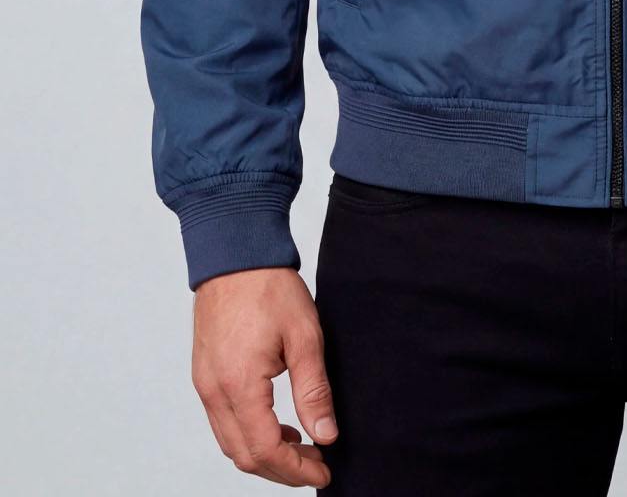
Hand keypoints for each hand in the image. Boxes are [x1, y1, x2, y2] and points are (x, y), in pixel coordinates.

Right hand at [191, 266, 337, 485]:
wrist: (234, 252)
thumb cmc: (268, 286)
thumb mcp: (304, 336)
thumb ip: (313, 390)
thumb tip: (325, 435)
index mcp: (238, 385)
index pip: (265, 450)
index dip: (296, 470)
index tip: (323, 472)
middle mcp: (214, 391)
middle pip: (244, 455)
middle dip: (281, 470)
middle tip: (315, 465)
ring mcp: (204, 384)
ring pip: (230, 442)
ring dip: (263, 454)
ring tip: (300, 447)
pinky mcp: (204, 374)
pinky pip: (223, 421)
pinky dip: (248, 434)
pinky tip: (275, 424)